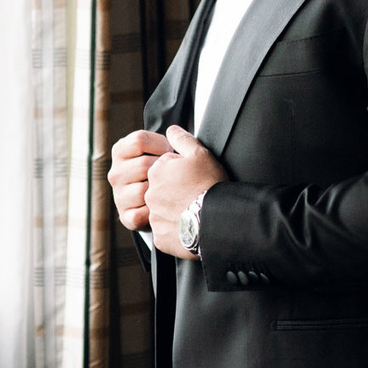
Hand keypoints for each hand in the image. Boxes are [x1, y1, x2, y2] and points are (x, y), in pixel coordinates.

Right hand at [106, 128, 172, 232]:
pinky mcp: (125, 216)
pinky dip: (156, 211)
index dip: (161, 144)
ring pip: (144, 190)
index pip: (139, 140)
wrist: (159, 201)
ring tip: (167, 188)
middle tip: (171, 173)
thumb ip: (168, 138)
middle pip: (144, 165)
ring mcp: (118, 195)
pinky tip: (162, 206)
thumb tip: (175, 131)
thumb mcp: (160, 149)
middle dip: (164, 169)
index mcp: (120, 151)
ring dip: (160, 190)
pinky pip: (142, 213)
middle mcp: (115, 173)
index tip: (169, 151)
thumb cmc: (162, 169)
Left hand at [114, 125, 227, 257]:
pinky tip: (192, 223)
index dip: (182, 171)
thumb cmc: (209, 184)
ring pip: (163, 210)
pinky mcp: (160, 237)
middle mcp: (150, 194)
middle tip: (196, 193)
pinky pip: (167, 230)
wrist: (217, 219)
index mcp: (157, 172)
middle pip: (163, 189)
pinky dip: (177, 228)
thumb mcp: (200, 153)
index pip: (166, 168)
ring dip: (176, 209)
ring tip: (195, 209)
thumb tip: (171, 130)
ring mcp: (154, 217)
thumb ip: (182, 139)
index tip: (194, 177)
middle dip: (176, 190)